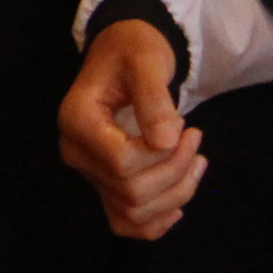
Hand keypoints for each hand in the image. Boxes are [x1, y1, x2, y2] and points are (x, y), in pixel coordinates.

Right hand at [59, 19, 205, 241]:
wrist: (124, 51)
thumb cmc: (133, 50)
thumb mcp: (147, 60)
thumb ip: (154, 98)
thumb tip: (166, 141)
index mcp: (77, 120)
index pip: (121, 161)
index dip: (160, 152)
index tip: (181, 123)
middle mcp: (76, 152)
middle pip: (130, 191)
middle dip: (175, 171)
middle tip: (195, 138)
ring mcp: (89, 172)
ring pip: (132, 212)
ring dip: (174, 195)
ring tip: (196, 162)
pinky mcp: (105, 183)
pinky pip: (126, 222)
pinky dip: (155, 222)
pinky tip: (177, 204)